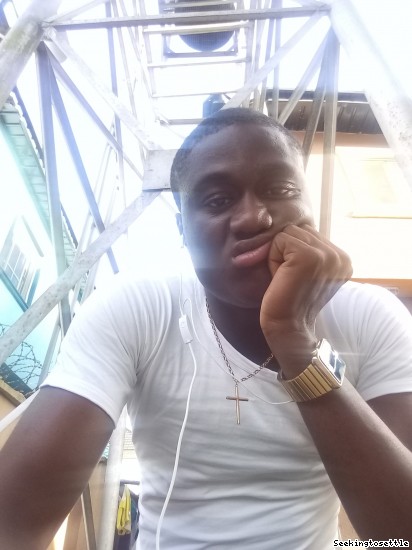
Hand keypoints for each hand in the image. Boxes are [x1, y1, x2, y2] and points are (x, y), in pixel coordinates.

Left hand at [260, 225, 351, 373]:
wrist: (287, 328)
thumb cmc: (290, 299)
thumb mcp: (307, 270)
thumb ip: (307, 248)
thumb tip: (289, 226)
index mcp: (342, 258)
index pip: (308, 232)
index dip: (293, 252)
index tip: (297, 277)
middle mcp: (339, 255)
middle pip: (298, 229)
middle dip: (286, 252)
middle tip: (289, 278)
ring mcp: (326, 255)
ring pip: (288, 234)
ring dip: (279, 255)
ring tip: (286, 278)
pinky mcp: (308, 257)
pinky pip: (280, 240)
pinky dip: (273, 258)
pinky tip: (281, 277)